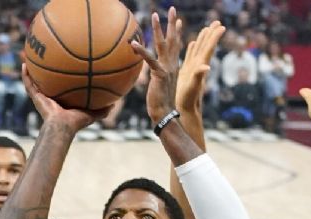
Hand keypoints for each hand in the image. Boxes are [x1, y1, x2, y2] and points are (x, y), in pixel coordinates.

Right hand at [21, 64, 110, 131]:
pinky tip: (24, 63)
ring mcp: (42, 97)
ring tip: (31, 56)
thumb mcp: (93, 113)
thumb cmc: (76, 122)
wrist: (62, 127)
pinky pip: (29, 84)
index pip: (63, 88)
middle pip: (48, 82)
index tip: (65, 68)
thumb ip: (103, 109)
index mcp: (63, 101)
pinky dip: (26, 74)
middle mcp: (51, 98)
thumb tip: (115, 103)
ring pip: (36, 81)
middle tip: (47, 58)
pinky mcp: (35, 97)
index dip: (63, 80)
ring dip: (33, 70)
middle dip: (47, 71)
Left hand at [130, 7, 183, 123]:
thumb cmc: (160, 103)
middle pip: (172, 40)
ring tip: (154, 15)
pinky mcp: (159, 74)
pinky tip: (133, 43)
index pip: (176, 45)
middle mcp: (172, 65)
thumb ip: (156, 76)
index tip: (177, 20)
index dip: (176, 32)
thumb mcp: (159, 86)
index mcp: (173, 67)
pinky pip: (149, 59)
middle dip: (172, 23)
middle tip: (171, 8)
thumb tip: (152, 74)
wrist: (164, 114)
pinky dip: (141, 51)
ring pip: (162, 44)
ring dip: (158, 29)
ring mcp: (166, 68)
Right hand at [176, 21, 224, 112]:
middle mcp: (198, 65)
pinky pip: (190, 56)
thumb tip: (207, 66)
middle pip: (206, 46)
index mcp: (200, 66)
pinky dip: (192, 48)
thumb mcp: (193, 86)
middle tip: (217, 22)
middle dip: (211, 34)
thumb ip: (199, 74)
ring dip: (203, 39)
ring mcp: (193, 68)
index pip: (209, 48)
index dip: (214, 37)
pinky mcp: (187, 72)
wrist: (186, 109)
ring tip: (206, 28)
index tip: (222, 26)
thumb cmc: (188, 99)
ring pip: (199, 50)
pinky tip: (192, 43)